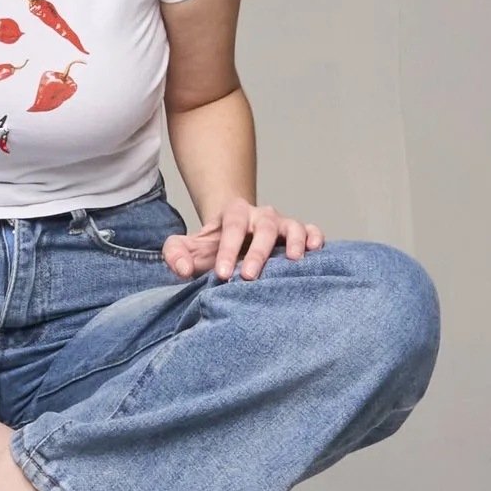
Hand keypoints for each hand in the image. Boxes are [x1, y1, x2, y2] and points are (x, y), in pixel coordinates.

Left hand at [160, 198, 322, 282]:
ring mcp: (281, 223)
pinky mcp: (298, 233)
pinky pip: (311, 230)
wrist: (234, 235)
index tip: (223, 274)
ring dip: (293, 241)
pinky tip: (315, 251)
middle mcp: (260, 215)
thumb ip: (175, 254)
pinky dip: (315, 237)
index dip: (227, 250)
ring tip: (293, 260)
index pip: (232, 228)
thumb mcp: (187, 246)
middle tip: (250, 276)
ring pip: (291, 226)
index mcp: (233, 214)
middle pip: (263, 227)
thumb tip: (182, 269)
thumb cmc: (211, 246)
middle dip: (258, 252)